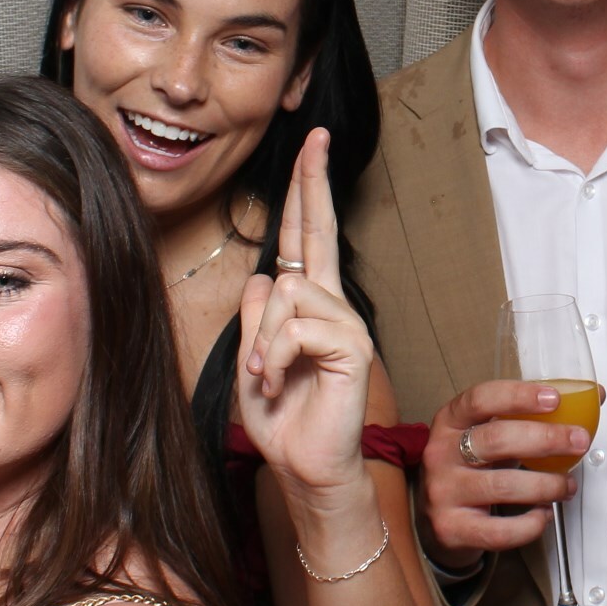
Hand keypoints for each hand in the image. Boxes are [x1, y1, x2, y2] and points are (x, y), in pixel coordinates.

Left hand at [234, 130, 378, 506]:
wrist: (305, 468)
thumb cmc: (282, 418)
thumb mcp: (253, 360)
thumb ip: (256, 317)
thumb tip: (263, 277)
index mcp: (307, 303)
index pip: (303, 236)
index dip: (306, 190)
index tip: (312, 145)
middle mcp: (332, 305)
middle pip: (318, 231)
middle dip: (313, 182)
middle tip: (316, 137)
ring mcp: (346, 324)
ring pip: (287, 291)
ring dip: (263, 339)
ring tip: (268, 375)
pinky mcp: (353, 348)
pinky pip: (298, 327)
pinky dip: (276, 356)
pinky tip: (279, 381)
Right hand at [417, 382, 585, 567]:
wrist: (436, 519)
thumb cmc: (471, 468)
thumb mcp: (490, 435)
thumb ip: (533, 417)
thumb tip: (593, 397)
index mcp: (450, 421)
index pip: (480, 399)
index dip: (518, 396)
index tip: (554, 399)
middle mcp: (441, 453)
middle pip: (496, 440)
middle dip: (546, 439)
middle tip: (579, 442)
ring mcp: (443, 492)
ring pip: (503, 486)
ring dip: (546, 484)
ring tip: (567, 485)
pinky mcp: (451, 528)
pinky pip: (499, 530)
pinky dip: (530, 524)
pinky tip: (543, 514)